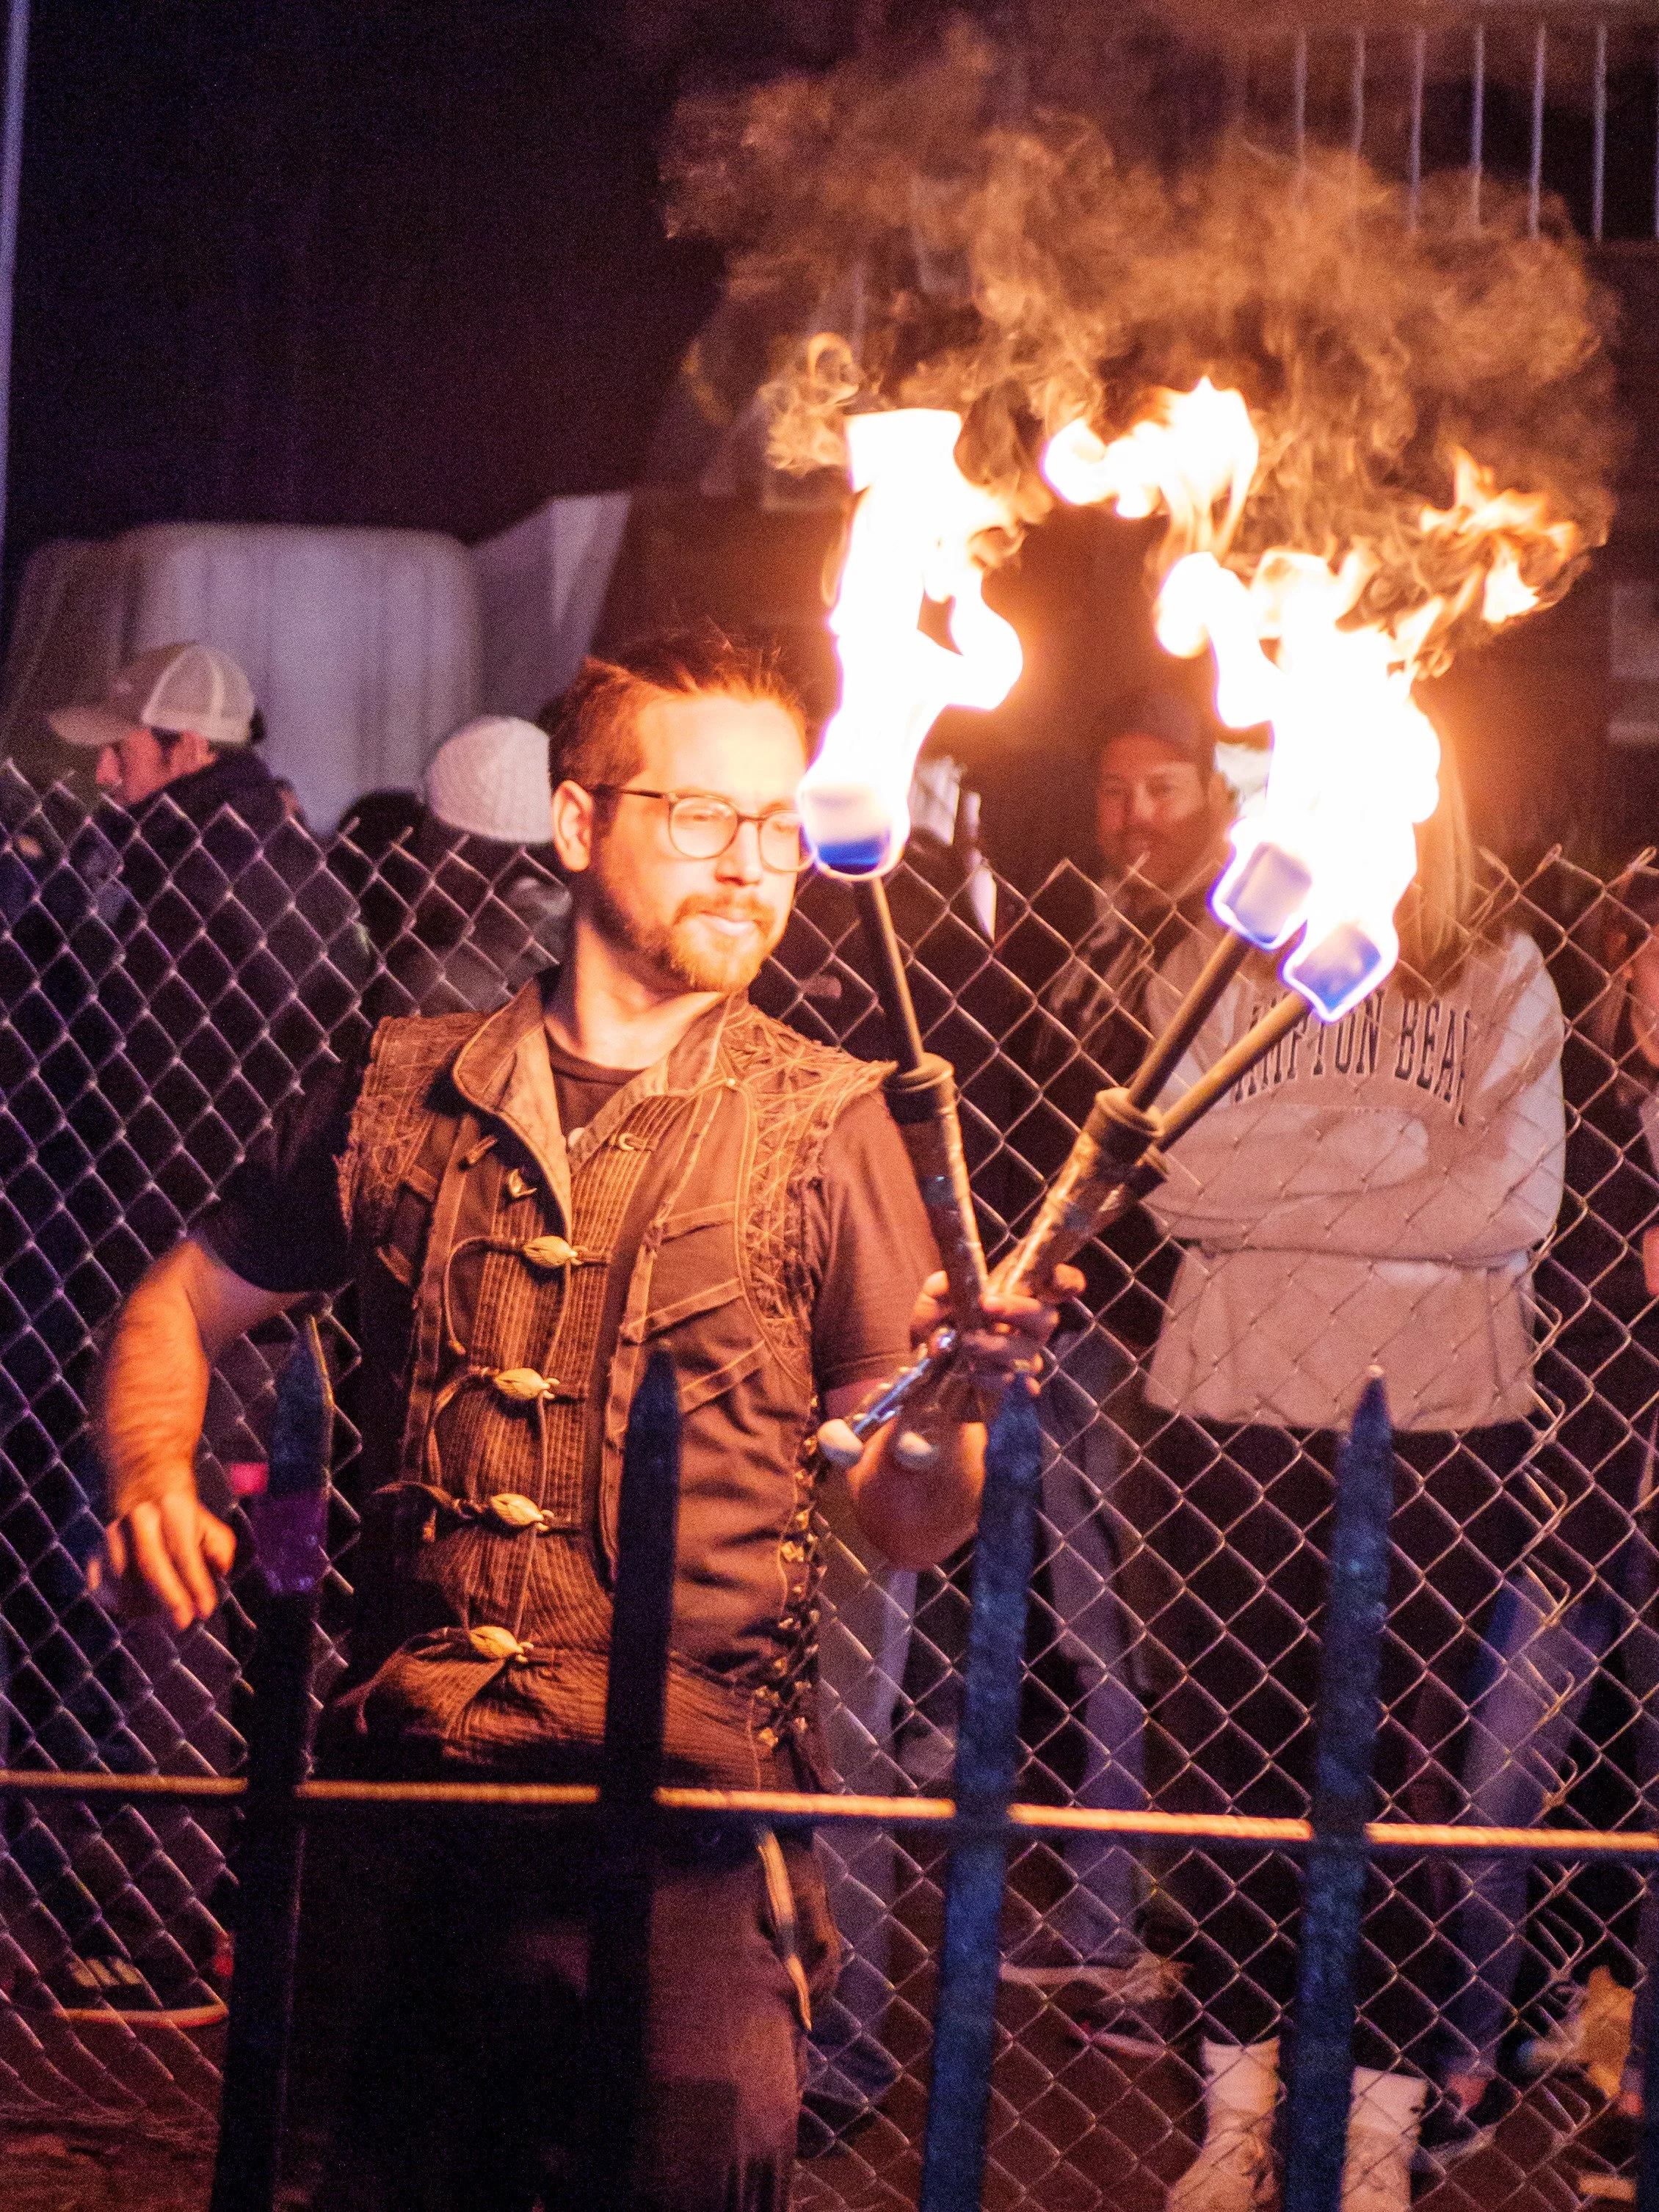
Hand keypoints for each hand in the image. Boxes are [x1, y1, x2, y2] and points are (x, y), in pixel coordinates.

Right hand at [90, 1488, 235, 1630]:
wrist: (146, 1501)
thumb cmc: (187, 1527)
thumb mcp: (212, 1531)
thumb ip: (220, 1550)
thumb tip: (220, 1569)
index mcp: (172, 1507)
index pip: (182, 1550)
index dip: (195, 1583)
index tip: (206, 1610)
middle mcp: (138, 1518)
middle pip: (149, 1563)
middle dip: (168, 1597)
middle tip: (183, 1624)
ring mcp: (110, 1536)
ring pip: (123, 1579)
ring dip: (144, 1604)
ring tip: (164, 1614)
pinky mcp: (94, 1554)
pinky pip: (101, 1588)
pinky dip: (120, 1604)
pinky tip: (139, 1609)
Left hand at [906, 1264, 1083, 1395]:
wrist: (925, 1366)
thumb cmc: (938, 1323)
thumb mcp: (933, 1298)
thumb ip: (942, 1286)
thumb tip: (953, 1284)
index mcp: (1018, 1296)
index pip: (1059, 1285)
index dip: (1065, 1281)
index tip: (1052, 1279)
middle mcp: (1028, 1327)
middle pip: (1046, 1318)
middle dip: (1019, 1309)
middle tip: (987, 1305)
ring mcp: (1023, 1358)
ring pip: (1027, 1353)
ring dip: (995, 1345)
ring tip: (965, 1343)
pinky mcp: (1009, 1386)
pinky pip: (1009, 1381)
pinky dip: (987, 1376)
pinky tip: (970, 1372)